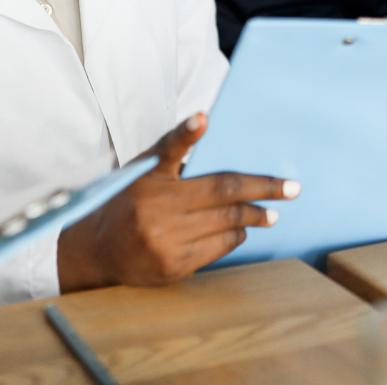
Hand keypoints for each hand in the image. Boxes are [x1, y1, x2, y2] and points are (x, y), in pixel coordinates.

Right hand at [56, 113, 298, 291]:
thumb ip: (171, 152)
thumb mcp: (141, 172)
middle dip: (263, 188)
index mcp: (148, 180)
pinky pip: (218, 247)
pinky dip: (234, 236)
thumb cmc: (125, 202)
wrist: (96, 252)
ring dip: (254, 216)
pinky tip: (242, 230)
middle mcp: (155, 210)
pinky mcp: (173, 267)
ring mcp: (165, 241)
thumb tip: (205, 123)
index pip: (170, 151)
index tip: (202, 119)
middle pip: (222, 193)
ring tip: (271, 212)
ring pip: (226, 223)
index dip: (187, 133)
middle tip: (291, 188)